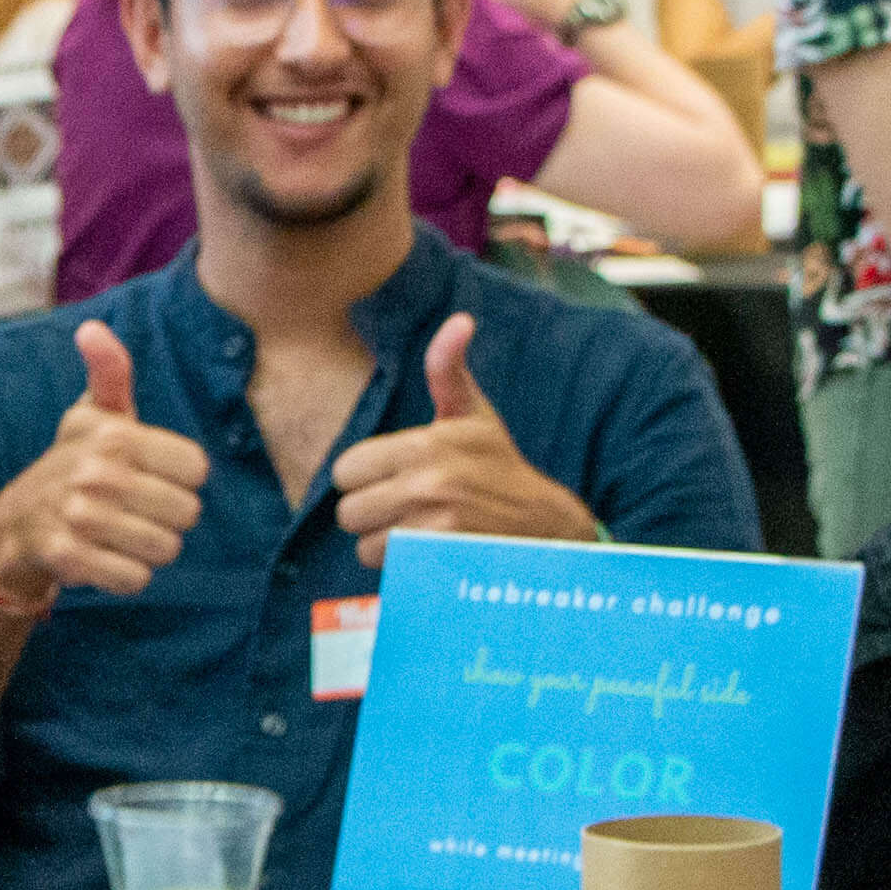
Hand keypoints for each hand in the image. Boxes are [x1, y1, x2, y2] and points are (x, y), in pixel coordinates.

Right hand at [0, 320, 210, 602]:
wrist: (17, 522)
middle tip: (138, 511)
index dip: (182, 479)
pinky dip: (128, 576)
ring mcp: (79, 516)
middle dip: (170, 519)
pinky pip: (135, 579)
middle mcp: (96, 472)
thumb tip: (91, 328)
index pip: (197, 469)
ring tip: (124, 535)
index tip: (155, 477)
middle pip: (187, 513)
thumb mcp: (92, 416)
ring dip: (150, 549)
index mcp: (114, 435)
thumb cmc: (73, 464)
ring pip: (165, 548)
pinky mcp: (67, 557)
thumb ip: (109, 373)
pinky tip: (107, 558)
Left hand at [330, 315, 596, 568]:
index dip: (362, 478)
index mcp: (425, 444)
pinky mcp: (442, 561)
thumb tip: (460, 320)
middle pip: (347, 512)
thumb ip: (448, 370)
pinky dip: (401, 566)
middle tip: (404, 507)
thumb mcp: (473, 415)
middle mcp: (428, 483)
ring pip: (364, 545)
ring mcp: (434, 526)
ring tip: (418, 529)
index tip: (391, 477)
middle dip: (370, 514)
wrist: (545, 525)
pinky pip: (389, 569)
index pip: (345, 470)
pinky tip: (428, 552)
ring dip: (384, 544)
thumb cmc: (498, 467)